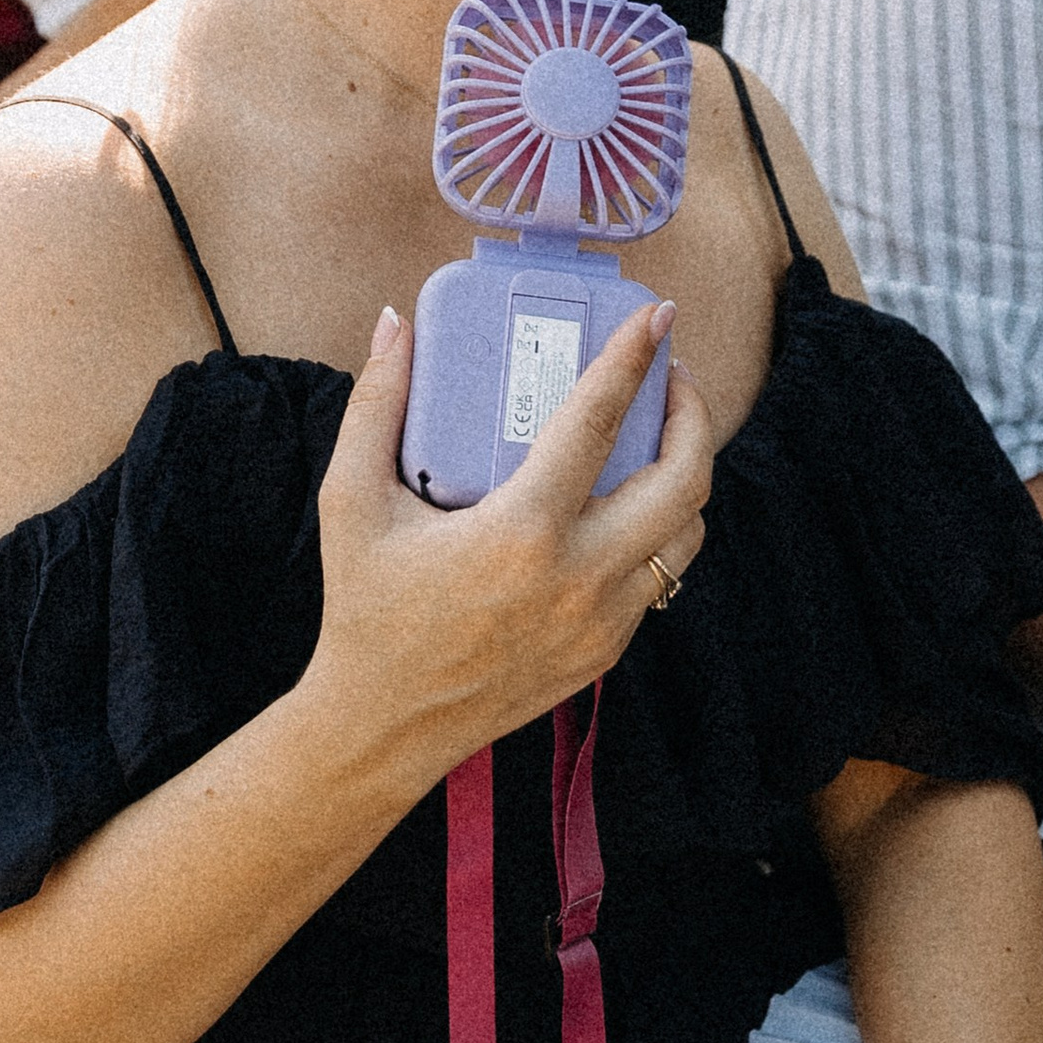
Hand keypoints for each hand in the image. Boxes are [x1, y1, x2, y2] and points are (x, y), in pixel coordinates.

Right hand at [305, 297, 711, 781]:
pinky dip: (658, 533)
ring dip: (686, 478)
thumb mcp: (351, 501)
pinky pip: (659, 579)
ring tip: (658, 440)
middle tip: (669, 380)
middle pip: (684, 481)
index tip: (657, 316)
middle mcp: (577, 578)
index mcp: (521, 533)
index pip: (599, 423)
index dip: (633, 358)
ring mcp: (601, 622)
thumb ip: (377, 405)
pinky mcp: (605, 652)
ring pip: (687, 535)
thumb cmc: (365, 609)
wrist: (382, 725)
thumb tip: (396, 325)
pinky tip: (628, 505)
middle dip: (692, 416)